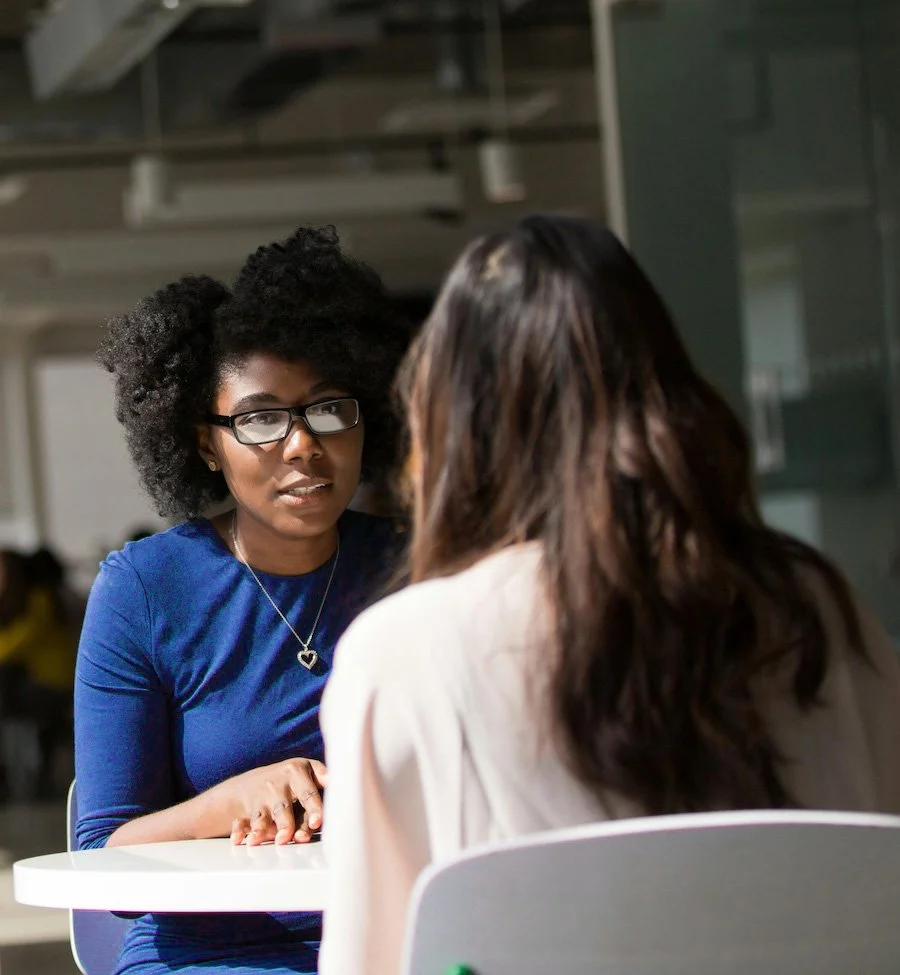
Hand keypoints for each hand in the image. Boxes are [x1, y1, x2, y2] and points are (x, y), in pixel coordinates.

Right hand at [206, 758, 327, 846]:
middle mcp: (277, 784)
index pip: (308, 794)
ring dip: (260, 829)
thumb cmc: (290, 782)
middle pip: (283, 807)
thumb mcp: (308, 772)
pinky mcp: (246, 809)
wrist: (252, 782)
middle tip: (287, 838)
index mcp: (297, 772)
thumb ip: (322, 783)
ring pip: (261, 816)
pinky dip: (238, 830)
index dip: (313, 808)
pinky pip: (240, 821)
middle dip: (285, 824)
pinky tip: (238, 839)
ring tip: (256, 841)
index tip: (316, 823)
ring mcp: (259, 797)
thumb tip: (332, 787)